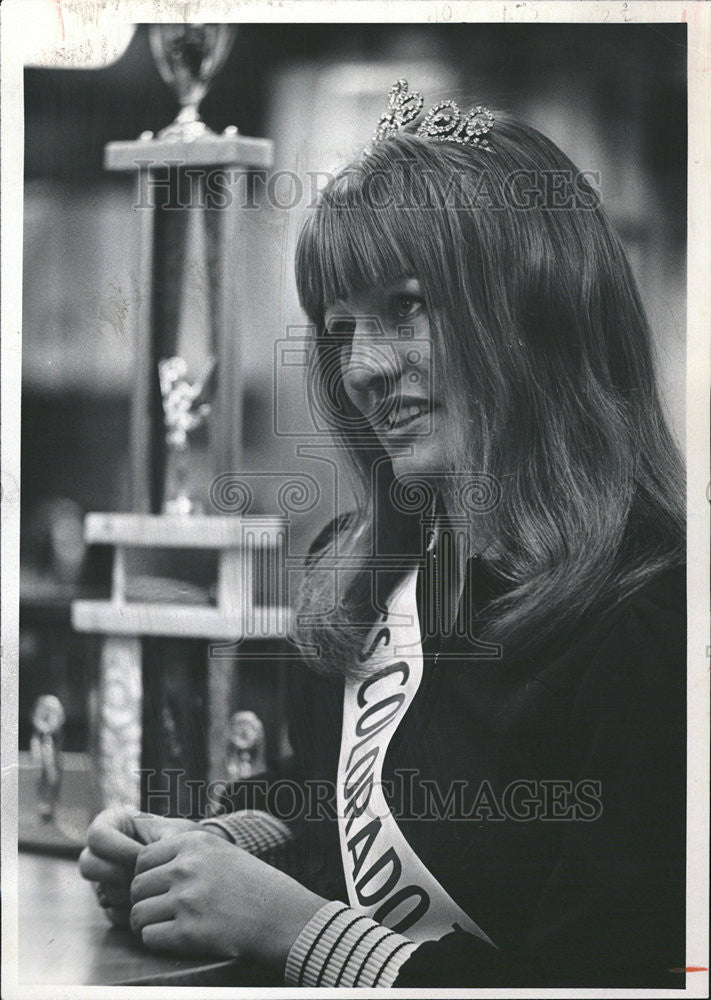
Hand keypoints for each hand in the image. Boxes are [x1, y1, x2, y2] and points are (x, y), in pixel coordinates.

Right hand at [79, 807, 222, 922]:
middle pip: (88, 865)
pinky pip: (112, 913)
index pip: (97, 836)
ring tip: (150, 888)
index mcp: (114, 826)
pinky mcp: (114, 904)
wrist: (197, 866)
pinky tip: (152, 903)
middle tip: (141, 875)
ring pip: (100, 891)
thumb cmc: (185, 841)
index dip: (119, 847)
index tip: (143, 853)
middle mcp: (103, 854)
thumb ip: (156, 843)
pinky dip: (132, 910)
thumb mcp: (175, 834)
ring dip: (125, 892)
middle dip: (117, 872)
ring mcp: (105, 880)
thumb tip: (139, 862)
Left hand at [130, 831, 325, 969]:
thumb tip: (140, 830)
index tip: (160, 887)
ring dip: (147, 923)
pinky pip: (149, 937)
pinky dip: (157, 941)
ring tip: (165, 925)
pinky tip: (175, 937)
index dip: (147, 876)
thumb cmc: (250, 883)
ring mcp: (187, 900)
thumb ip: (183, 847)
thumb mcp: (219, 849)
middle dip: (144, 900)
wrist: (281, 915)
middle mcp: (186, 867)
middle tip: (161, 910)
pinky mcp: (189, 933)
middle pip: (137, 887)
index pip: (142, 859)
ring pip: (138, 913)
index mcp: (193, 842)